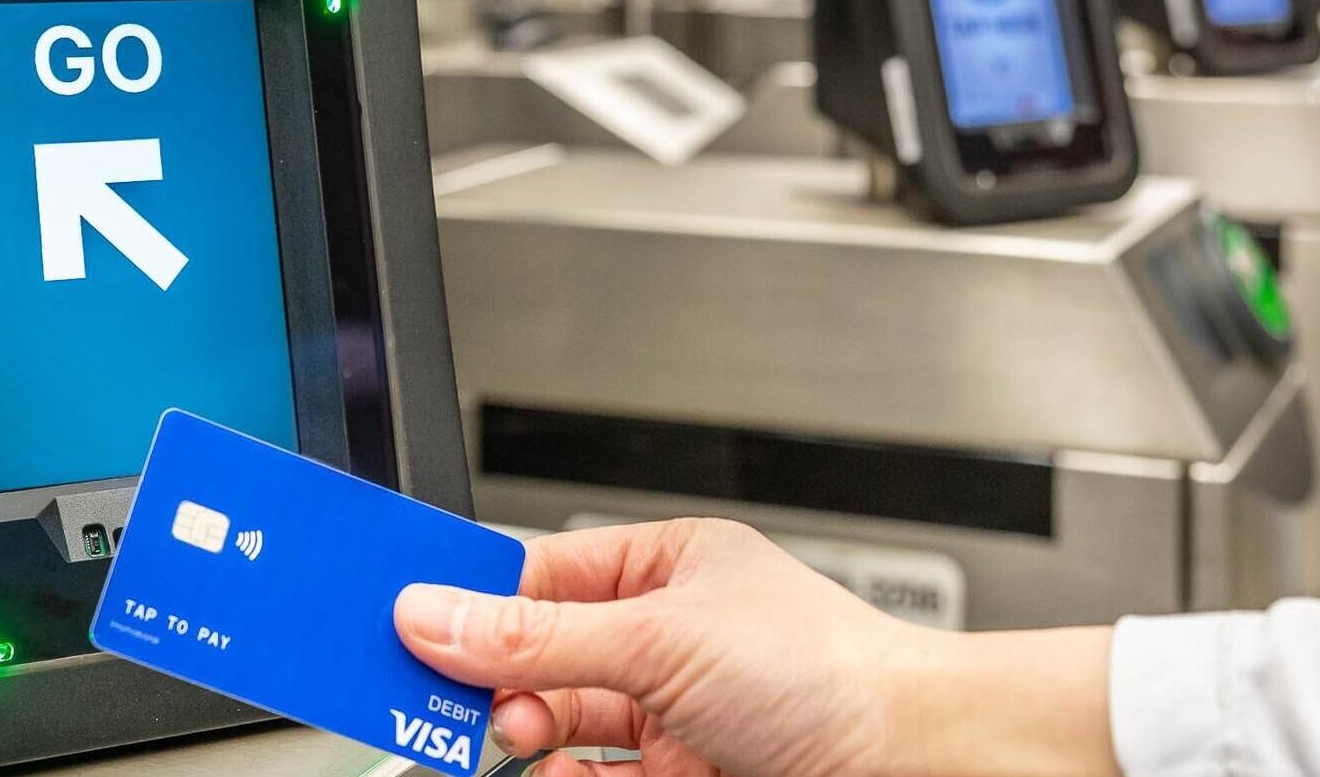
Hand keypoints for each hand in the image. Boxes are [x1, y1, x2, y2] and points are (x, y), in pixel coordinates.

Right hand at [392, 519, 1114, 776]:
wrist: (919, 763)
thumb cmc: (832, 673)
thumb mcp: (658, 638)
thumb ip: (535, 637)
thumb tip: (432, 616)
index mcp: (662, 565)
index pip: (534, 573)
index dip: (468, 597)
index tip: (401, 620)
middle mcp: (665, 635)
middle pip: (535, 654)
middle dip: (493, 678)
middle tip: (447, 696)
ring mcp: (672, 712)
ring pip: (555, 723)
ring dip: (525, 733)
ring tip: (517, 736)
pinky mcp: (679, 776)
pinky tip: (550, 776)